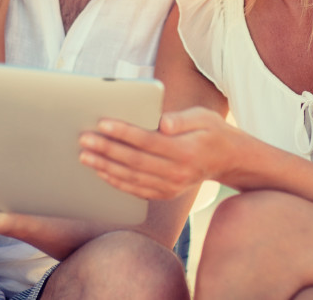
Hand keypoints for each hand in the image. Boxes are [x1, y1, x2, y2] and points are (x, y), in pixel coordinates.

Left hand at [79, 107, 233, 200]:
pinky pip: (135, 190)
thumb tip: (163, 122)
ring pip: (131, 178)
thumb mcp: (204, 117)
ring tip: (85, 155)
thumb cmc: (211, 131)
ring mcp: (171, 187)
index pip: (149, 141)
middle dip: (107, 149)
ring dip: (105, 167)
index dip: (125, 133)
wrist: (228, 160)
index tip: (102, 123)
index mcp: (187, 151)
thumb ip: (182, 119)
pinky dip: (115, 181)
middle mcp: (178, 173)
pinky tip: (100, 171)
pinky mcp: (164, 194)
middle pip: (135, 161)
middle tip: (84, 138)